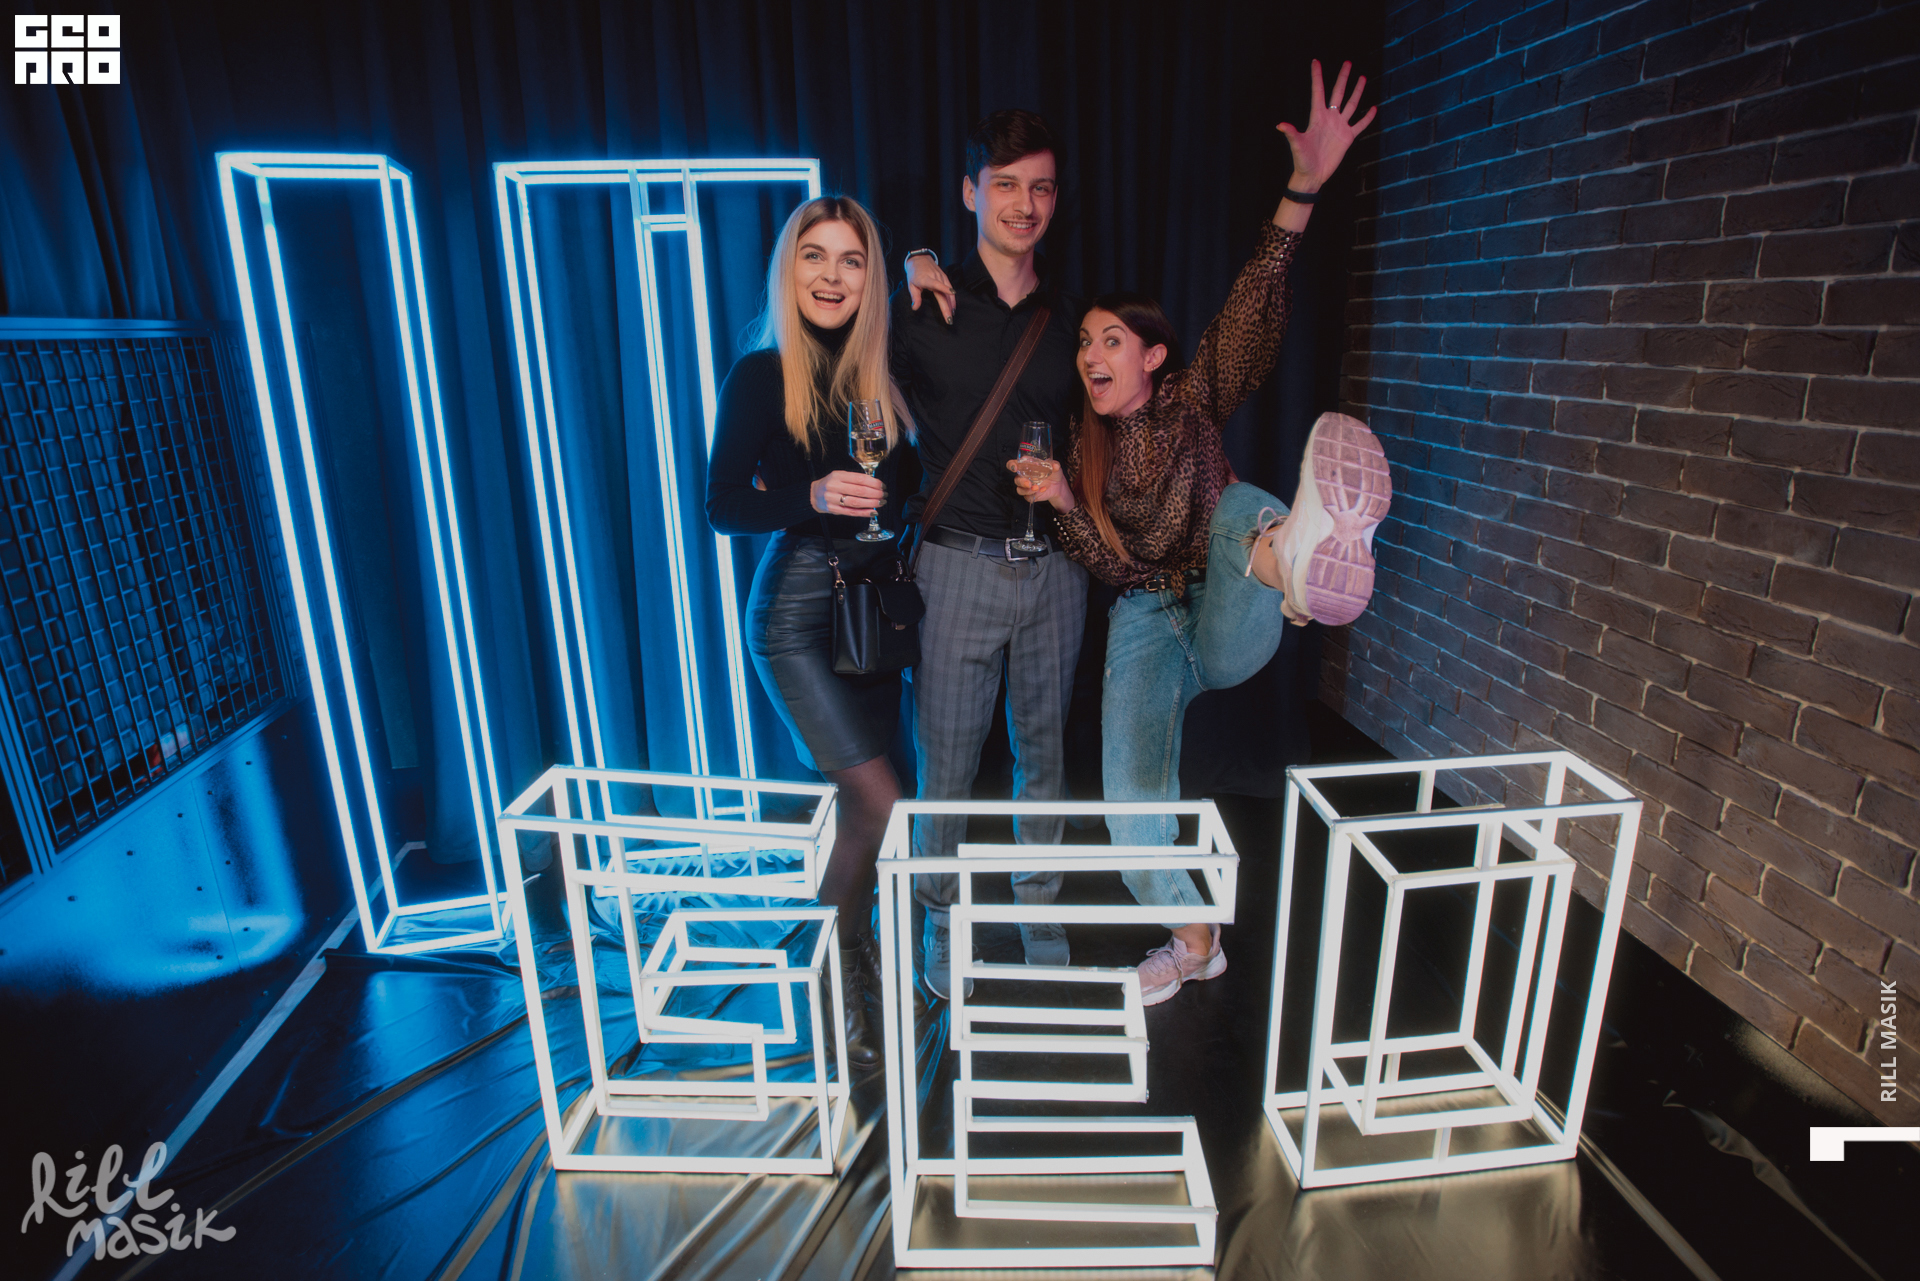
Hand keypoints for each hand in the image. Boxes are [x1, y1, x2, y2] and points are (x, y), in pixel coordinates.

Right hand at [813, 470, 884, 514]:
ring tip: (881, 503)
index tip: (882, 485)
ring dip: (871, 503)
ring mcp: (833, 499)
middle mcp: (834, 486)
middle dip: (875, 493)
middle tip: (883, 495)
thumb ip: (855, 479)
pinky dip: (864, 513)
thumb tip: (875, 484)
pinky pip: (851, 512)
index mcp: (837, 475)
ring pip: (856, 502)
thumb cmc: (832, 484)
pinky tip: (873, 512)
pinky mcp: (833, 510)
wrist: (815, 494)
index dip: (873, 482)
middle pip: (859, 491)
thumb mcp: (840, 476)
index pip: (859, 479)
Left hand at [906, 255, 956, 324]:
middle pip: (943, 294)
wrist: (920, 259)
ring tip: (951, 315)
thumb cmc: (914, 273)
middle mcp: (935, 277)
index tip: (952, 293)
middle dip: (947, 307)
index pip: (936, 284)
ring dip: (951, 304)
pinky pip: (950, 288)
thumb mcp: (911, 285)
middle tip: (949, 319)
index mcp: (926, 279)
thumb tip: (915, 308)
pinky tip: (953, 306)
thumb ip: (915, 297)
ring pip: (949, 292)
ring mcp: (941, 277)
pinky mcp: (945, 277)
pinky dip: (952, 298)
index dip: (944, 288)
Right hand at [1005, 458, 1074, 512]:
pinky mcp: (1030, 495)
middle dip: (1021, 482)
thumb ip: (1054, 465)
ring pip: (1020, 490)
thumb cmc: (1053, 473)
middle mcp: (1024, 476)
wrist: (1059, 485)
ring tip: (1037, 488)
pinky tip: (1043, 490)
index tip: (1015, 467)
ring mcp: (1026, 487)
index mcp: (1026, 466)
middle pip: (1016, 479)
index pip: (1013, 464)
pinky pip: (1028, 497)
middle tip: (1029, 483)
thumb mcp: (1055, 466)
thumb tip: (1055, 466)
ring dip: (1027, 490)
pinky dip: (1034, 495)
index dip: (1011, 465)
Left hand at [1277, 59, 1376, 190]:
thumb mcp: (1297, 146)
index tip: (1315, 61)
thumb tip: (1280, 125)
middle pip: (1338, 93)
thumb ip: (1292, 133)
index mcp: (1317, 117)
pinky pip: (1360, 124)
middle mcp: (1329, 118)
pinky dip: (1367, 117)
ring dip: (1357, 92)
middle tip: (1348, 63)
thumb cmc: (1302, 160)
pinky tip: (1374, 108)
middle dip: (1342, 78)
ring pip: (1351, 105)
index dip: (1317, 77)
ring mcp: (1339, 126)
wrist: (1313, 175)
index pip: (1318, 92)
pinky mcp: (1348, 137)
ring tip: (1362, 78)